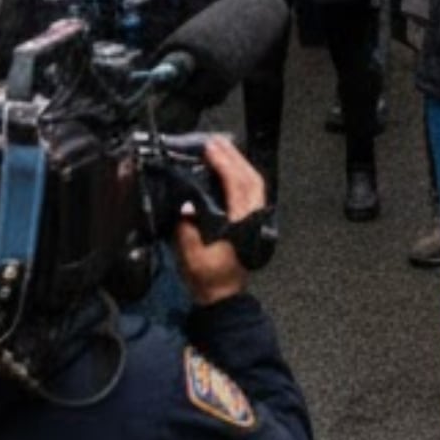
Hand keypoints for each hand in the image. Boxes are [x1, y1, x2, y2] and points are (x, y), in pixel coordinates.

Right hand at [175, 135, 262, 307]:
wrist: (221, 298)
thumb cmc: (207, 279)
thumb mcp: (191, 256)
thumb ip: (187, 229)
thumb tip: (185, 205)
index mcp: (242, 224)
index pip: (237, 186)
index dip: (224, 164)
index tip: (210, 149)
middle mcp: (253, 218)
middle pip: (250, 178)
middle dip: (233, 157)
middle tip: (214, 141)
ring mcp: (255, 219)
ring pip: (253, 183)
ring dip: (238, 163)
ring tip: (220, 148)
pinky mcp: (250, 221)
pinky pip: (250, 190)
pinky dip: (240, 174)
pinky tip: (228, 168)